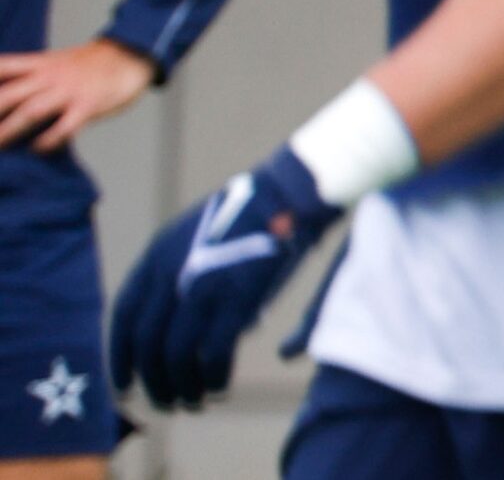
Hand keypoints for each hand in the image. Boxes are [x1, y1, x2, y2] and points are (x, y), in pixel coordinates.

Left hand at [0, 36, 156, 150]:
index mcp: (40, 64)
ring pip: (31, 111)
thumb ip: (32, 78)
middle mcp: (49, 77)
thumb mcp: (57, 62)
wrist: (131, 54)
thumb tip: (6, 99)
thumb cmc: (91, 64)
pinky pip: (65, 125)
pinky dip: (50, 138)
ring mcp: (69, 91)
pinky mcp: (89, 105)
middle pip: (8, 94)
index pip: (2, 68)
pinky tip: (39, 149)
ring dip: (9, 130)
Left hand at [112, 145, 340, 408]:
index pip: (124, 318)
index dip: (120, 357)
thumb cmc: (249, 214)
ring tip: (193, 402)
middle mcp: (172, 275)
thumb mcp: (194, 236)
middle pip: (147, 344)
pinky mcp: (236, 300)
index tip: (123, 386)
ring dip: (182, 387)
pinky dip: (213, 379)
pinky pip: (214, 354)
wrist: (287, 194)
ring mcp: (203, 288)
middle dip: (152, 381)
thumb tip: (179, 323)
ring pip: (176, 356)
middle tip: (164, 404)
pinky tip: (220, 389)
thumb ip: (177, 275)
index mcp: (157, 257)